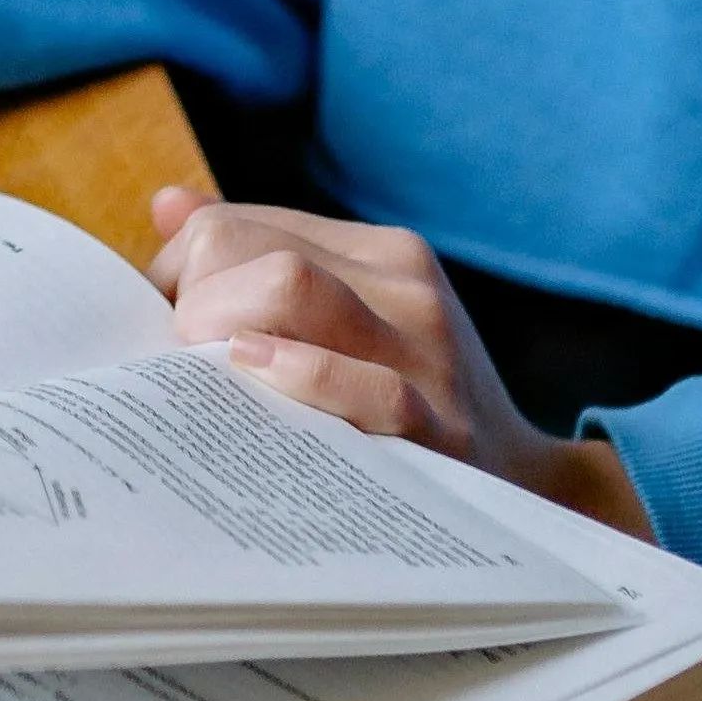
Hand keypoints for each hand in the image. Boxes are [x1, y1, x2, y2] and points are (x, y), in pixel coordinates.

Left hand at [146, 192, 654, 541]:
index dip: (177, 282)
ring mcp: (424, 352)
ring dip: (216, 333)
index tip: (173, 336)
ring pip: (287, 286)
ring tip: (212, 382)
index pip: (230, 226)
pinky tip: (256, 383)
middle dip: (187, 306)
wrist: (531, 493)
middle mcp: (406, 286)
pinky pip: (359, 385)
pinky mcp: (438, 425)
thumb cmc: (411, 402)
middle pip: (243, 249)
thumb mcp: (357, 317)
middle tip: (186, 370)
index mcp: (380, 253)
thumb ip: (266, 262)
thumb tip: (170, 206)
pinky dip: (293, 375)